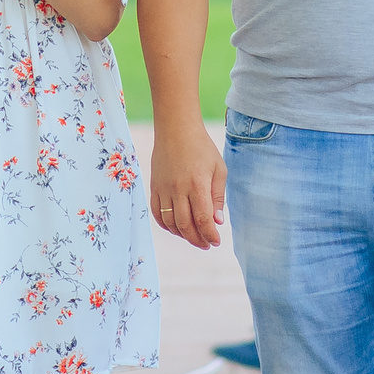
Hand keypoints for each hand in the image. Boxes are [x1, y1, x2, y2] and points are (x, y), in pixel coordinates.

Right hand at [150, 121, 227, 249]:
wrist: (176, 129)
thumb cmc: (202, 148)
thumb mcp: (218, 169)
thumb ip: (218, 196)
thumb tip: (218, 222)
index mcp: (197, 184)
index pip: (203, 219)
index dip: (210, 235)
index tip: (216, 241)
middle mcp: (178, 189)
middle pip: (185, 225)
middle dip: (197, 240)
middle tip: (206, 244)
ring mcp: (164, 188)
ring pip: (170, 223)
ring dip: (182, 235)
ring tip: (193, 237)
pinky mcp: (154, 187)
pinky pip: (157, 213)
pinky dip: (166, 225)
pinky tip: (176, 228)